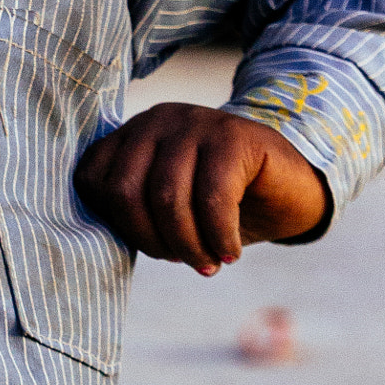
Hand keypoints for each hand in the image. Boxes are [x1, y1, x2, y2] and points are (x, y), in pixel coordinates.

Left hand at [74, 102, 330, 275]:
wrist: (290, 186)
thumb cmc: (222, 204)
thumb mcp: (170, 206)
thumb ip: (134, 211)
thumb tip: (95, 245)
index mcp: (131, 135)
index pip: (94, 181)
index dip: (121, 227)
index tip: (156, 249)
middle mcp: (156, 121)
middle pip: (125, 191)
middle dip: (151, 240)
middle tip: (184, 260)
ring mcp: (194, 122)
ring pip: (166, 196)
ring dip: (187, 244)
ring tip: (208, 263)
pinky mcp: (233, 135)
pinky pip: (212, 197)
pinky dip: (218, 236)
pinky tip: (230, 252)